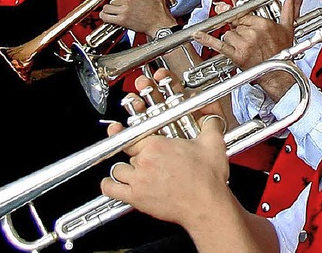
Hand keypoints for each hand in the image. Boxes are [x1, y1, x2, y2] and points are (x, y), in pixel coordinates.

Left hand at [99, 0, 176, 35]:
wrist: (160, 24)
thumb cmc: (158, 7)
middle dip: (116, 1)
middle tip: (122, 5)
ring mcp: (124, 9)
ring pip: (107, 6)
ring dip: (111, 9)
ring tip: (118, 11)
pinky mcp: (122, 20)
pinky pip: (105, 16)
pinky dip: (105, 17)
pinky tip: (111, 16)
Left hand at [101, 99, 229, 228]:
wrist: (206, 205)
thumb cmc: (207, 179)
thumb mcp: (212, 143)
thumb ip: (209, 123)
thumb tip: (209, 116)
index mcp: (157, 145)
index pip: (135, 136)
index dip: (134, 136)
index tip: (129, 134)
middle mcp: (145, 161)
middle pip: (129, 153)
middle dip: (139, 156)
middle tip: (151, 160)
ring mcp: (139, 180)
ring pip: (119, 169)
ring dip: (125, 170)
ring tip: (135, 171)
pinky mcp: (136, 198)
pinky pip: (111, 189)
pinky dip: (109, 185)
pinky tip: (113, 183)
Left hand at [194, 0, 301, 100]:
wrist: (279, 74)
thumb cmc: (283, 53)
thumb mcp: (288, 28)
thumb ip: (289, 8)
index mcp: (263, 24)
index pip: (244, 14)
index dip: (240, 18)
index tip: (236, 17)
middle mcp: (253, 32)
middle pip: (235, 24)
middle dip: (239, 31)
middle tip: (247, 40)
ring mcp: (244, 43)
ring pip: (228, 35)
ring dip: (233, 41)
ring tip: (246, 49)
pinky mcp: (237, 55)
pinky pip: (219, 45)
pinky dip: (207, 39)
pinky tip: (197, 34)